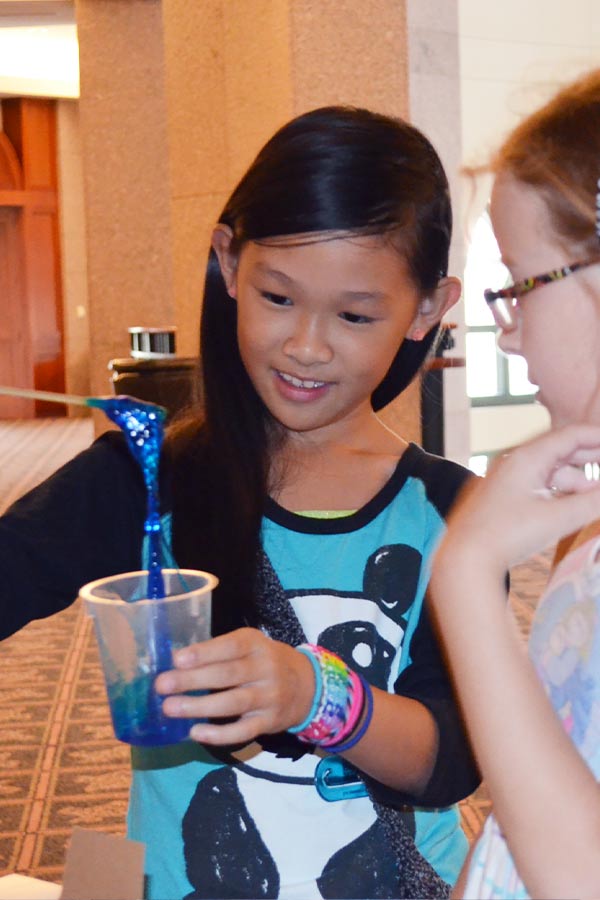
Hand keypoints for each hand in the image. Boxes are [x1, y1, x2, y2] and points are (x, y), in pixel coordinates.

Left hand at [154, 627, 314, 744]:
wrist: (306, 685)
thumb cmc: (264, 661)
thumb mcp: (249, 646)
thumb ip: (220, 651)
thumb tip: (176, 664)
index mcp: (256, 645)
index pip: (230, 647)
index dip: (204, 653)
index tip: (176, 659)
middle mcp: (265, 669)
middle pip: (226, 675)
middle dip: (192, 680)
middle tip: (162, 685)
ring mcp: (269, 697)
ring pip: (232, 703)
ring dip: (198, 707)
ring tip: (170, 708)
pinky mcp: (269, 722)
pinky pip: (242, 731)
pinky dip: (218, 734)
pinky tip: (195, 732)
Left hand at [437, 424, 599, 574]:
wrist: (464, 558)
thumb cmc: (507, 535)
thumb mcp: (558, 519)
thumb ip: (593, 502)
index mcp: (526, 457)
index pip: (570, 435)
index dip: (598, 437)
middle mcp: (514, 462)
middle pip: (561, 450)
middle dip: (591, 457)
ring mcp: (507, 479)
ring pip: (550, 470)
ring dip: (577, 480)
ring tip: (594, 496)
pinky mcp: (502, 497)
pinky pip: (538, 485)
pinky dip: (559, 491)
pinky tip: (572, 506)